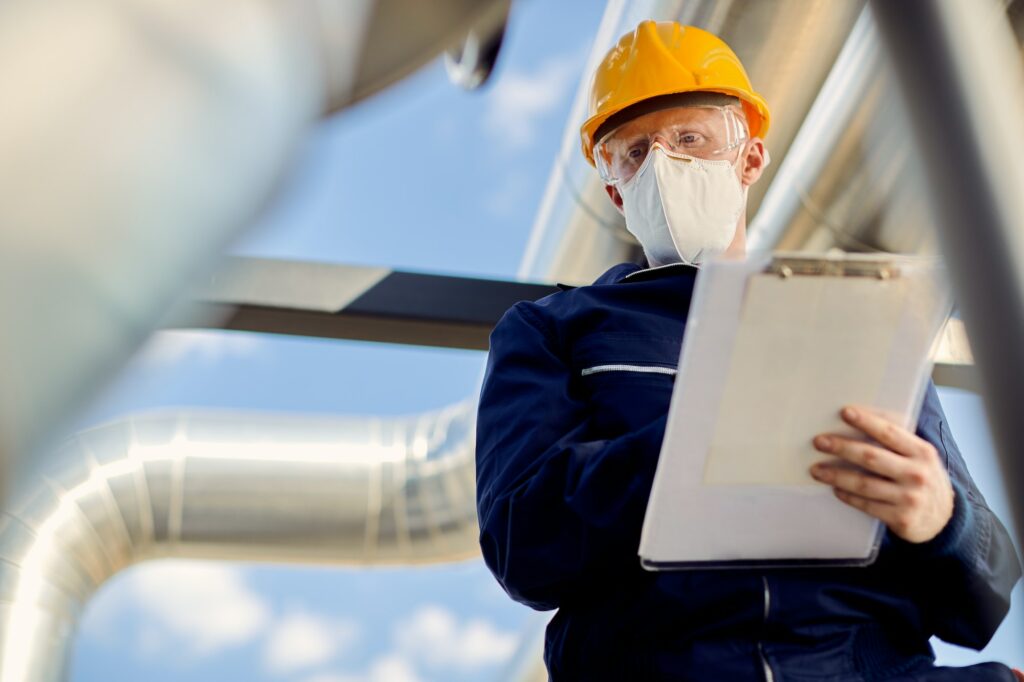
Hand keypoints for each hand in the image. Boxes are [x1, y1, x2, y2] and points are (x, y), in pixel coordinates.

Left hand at [809, 406, 953, 543]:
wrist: (943, 518)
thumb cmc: (922, 478)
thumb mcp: (920, 457)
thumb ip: (898, 442)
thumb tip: (859, 421)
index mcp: (922, 452)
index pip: (890, 433)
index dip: (867, 422)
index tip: (845, 412)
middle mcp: (917, 474)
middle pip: (871, 457)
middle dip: (842, 448)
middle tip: (819, 442)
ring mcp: (909, 498)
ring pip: (864, 484)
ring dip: (836, 476)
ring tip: (816, 469)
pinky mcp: (901, 518)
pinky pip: (866, 505)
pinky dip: (848, 496)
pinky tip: (835, 489)